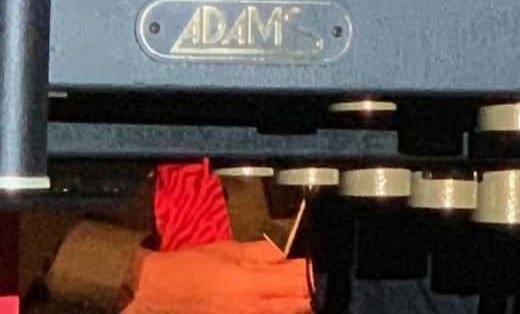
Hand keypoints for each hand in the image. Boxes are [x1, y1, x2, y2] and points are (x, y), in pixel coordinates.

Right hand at [124, 240, 311, 313]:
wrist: (152, 295)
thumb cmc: (190, 267)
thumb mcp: (229, 249)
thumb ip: (264, 253)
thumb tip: (290, 253)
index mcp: (252, 283)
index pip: (300, 280)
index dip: (318, 272)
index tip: (329, 263)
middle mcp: (252, 309)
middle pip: (300, 305)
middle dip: (315, 292)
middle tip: (326, 280)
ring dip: (301, 305)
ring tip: (311, 294)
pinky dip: (281, 311)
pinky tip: (286, 304)